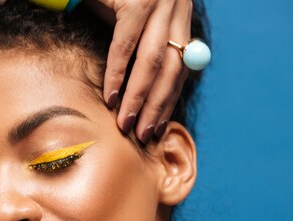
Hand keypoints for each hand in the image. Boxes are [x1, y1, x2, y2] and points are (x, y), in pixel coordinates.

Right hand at [85, 0, 192, 142]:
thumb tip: (140, 85)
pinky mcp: (137, 0)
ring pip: (153, 61)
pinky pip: (126, 46)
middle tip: (143, 135)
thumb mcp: (130, 16)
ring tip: (126, 124)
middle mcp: (176, 5)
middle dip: (157, 106)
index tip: (158, 125)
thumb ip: (140, 43)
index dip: (170, 98)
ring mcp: (159, 1)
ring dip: (139, 98)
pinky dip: (117, 74)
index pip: (182, 65)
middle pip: (173, 67)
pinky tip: (110, 96)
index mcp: (179, 12)